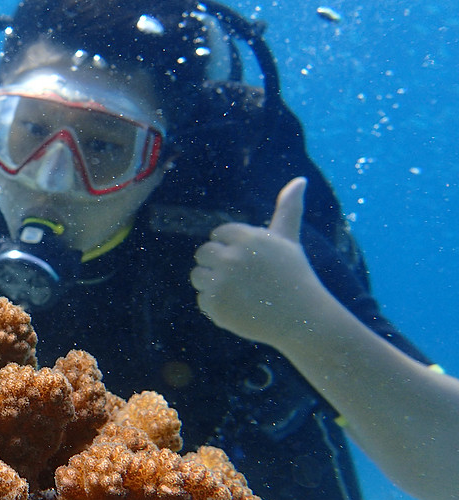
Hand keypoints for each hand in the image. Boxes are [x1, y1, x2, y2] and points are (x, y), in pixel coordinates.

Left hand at [190, 177, 329, 346]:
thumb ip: (287, 209)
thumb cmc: (294, 276)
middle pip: (203, 253)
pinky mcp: (215, 305)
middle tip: (244, 279)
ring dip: (214, 285)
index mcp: (246, 237)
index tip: (250, 262)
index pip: (218, 235)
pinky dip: (217, 306)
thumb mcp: (289, 240)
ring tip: (241, 293)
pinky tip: (241, 308)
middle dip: (219, 265)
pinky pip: (202, 300)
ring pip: (197, 276)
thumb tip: (300, 179)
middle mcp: (231, 257)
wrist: (302, 319)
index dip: (233, 249)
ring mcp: (221, 282)